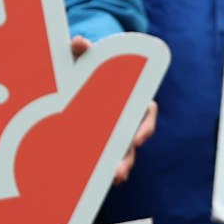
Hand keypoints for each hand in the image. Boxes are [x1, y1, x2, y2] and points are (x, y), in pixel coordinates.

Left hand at [73, 36, 155, 183]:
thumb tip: (79, 42)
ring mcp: (114, 132)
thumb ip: (82, 49)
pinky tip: (95, 182)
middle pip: (133, 143)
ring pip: (122, 155)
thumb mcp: (84, 55)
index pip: (146, 115)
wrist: (77, 75)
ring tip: (111, 182)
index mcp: (132, 97)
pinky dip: (102, 169)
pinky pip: (104, 158)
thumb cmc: (86, 64)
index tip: (138, 138)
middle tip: (119, 173)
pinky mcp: (98, 141)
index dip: (144, 128)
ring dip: (118, 169)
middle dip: (128, 159)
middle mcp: (127, 118)